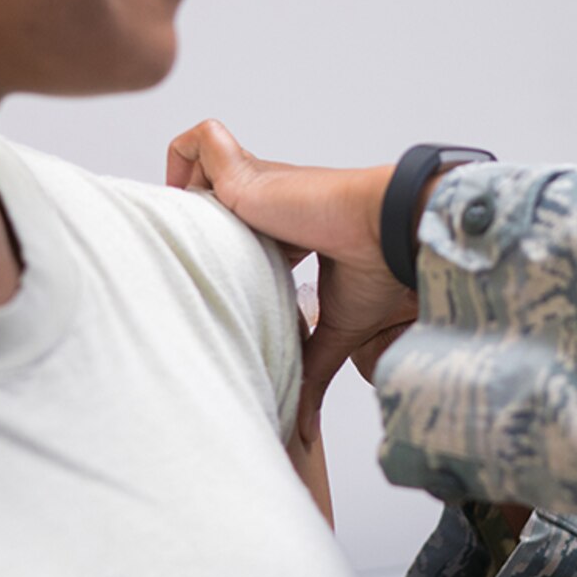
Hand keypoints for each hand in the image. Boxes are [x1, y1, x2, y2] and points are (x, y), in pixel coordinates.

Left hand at [167, 120, 419, 439]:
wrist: (392, 234)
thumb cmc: (379, 271)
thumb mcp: (335, 330)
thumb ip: (312, 372)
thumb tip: (304, 437)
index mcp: (289, 230)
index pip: (241, 228)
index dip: (219, 248)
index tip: (209, 276)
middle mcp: (270, 200)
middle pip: (211, 194)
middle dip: (188, 219)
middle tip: (184, 258)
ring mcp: (256, 181)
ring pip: (198, 165)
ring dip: (184, 188)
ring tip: (189, 230)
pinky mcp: (245, 171)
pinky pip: (202, 140)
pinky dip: (186, 157)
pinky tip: (193, 192)